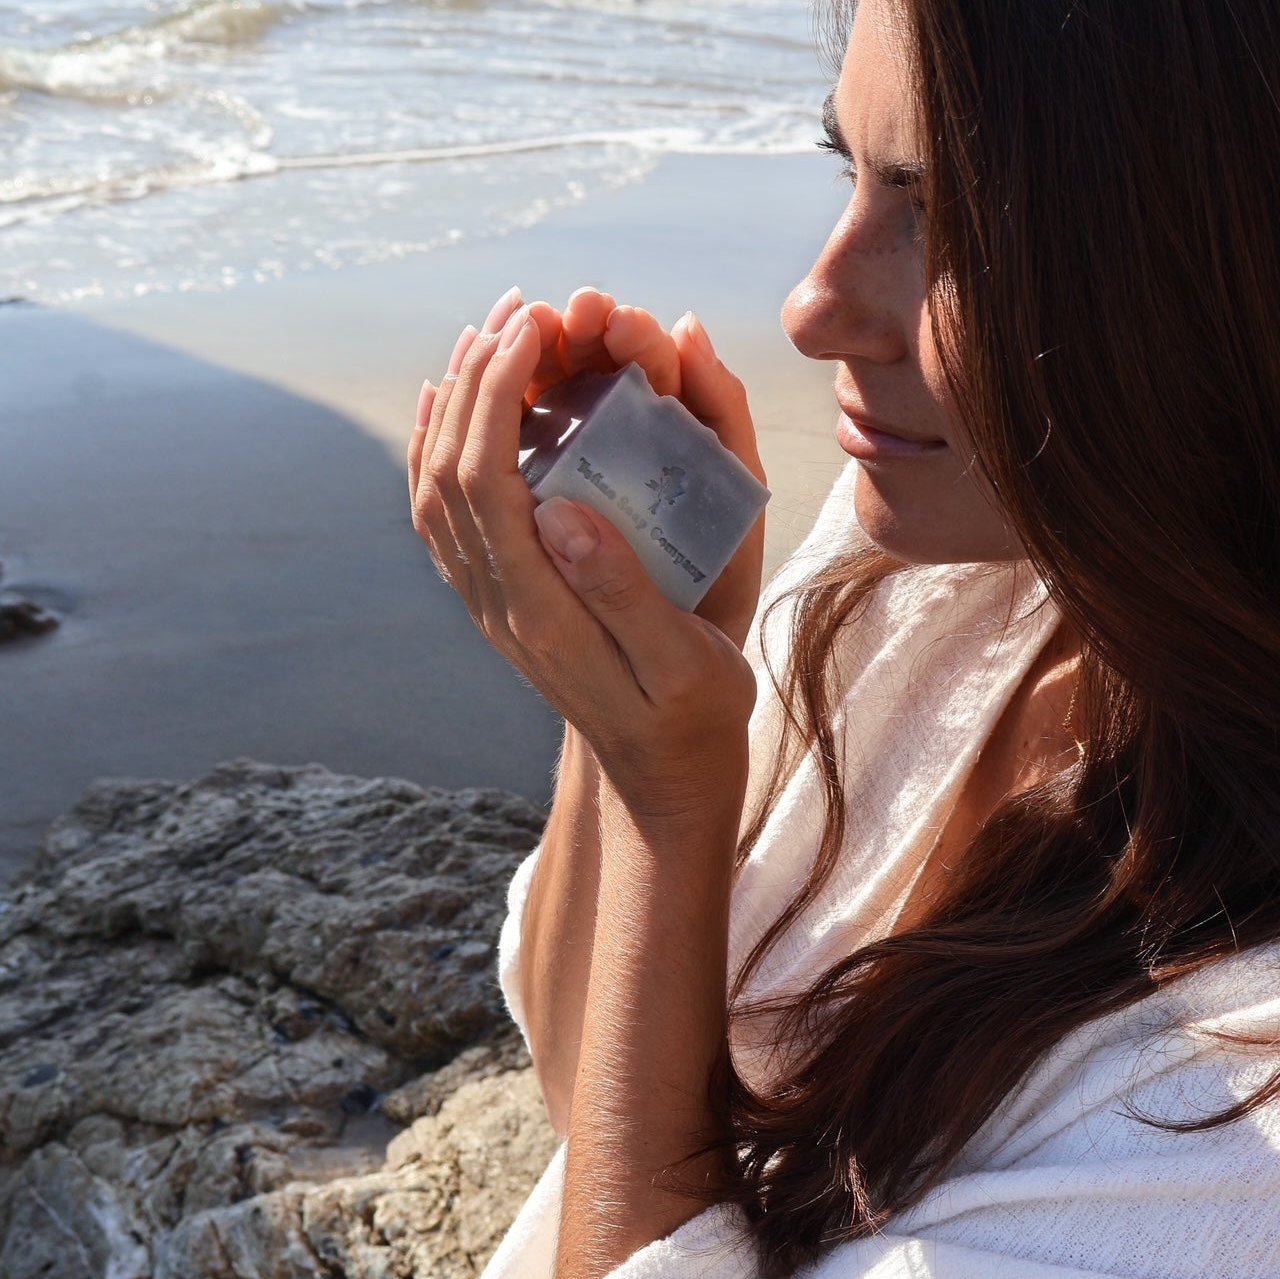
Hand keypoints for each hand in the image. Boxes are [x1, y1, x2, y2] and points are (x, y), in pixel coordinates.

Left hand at [407, 287, 758, 818]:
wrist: (659, 766)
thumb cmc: (691, 712)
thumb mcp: (684, 662)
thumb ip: (624, 592)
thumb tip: (562, 509)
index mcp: (541, 611)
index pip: (487, 481)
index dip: (498, 394)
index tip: (535, 329)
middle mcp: (498, 603)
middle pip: (447, 471)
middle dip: (474, 379)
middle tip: (521, 312)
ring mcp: (488, 602)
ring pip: (434, 488)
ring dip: (454, 405)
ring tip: (492, 336)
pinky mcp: (497, 598)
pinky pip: (443, 514)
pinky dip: (439, 448)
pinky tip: (455, 406)